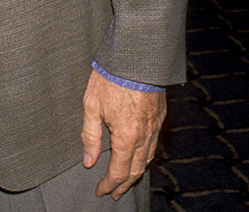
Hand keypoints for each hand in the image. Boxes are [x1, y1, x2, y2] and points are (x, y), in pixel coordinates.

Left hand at [81, 69, 165, 199]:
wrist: (136, 55)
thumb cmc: (111, 76)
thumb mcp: (92, 104)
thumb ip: (90, 135)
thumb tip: (88, 161)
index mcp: (126, 135)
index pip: (119, 171)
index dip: (109, 184)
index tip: (101, 191)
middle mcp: (144, 135)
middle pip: (136, 169)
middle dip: (123, 184)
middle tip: (113, 192)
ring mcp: (155, 125)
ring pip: (148, 158)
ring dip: (136, 172)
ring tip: (125, 179)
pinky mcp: (160, 115)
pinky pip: (154, 144)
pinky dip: (146, 156)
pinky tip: (139, 154)